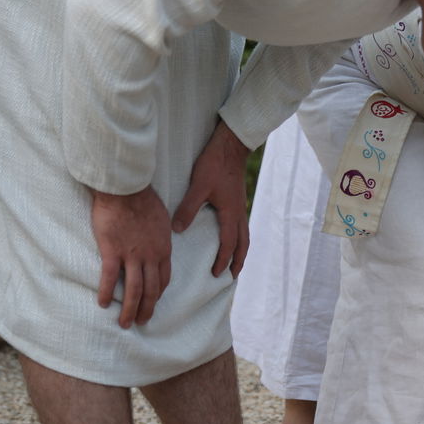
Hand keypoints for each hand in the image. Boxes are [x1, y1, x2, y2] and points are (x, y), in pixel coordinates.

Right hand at [92, 186, 172, 327]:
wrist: (125, 188)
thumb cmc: (144, 199)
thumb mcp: (162, 219)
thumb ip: (161, 234)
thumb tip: (160, 238)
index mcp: (163, 249)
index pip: (164, 278)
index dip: (159, 293)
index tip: (154, 302)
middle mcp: (151, 256)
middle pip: (152, 290)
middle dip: (147, 309)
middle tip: (142, 322)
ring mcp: (132, 255)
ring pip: (134, 290)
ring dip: (130, 309)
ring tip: (125, 323)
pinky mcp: (112, 251)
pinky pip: (109, 277)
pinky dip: (106, 293)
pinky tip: (103, 305)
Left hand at [171, 121, 250, 277]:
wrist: (231, 147)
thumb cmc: (215, 165)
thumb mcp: (199, 186)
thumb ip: (188, 208)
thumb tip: (178, 231)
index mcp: (230, 213)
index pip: (228, 243)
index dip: (223, 259)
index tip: (216, 273)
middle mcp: (238, 213)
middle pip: (243, 243)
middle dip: (238, 261)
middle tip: (233, 275)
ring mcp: (240, 206)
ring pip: (245, 235)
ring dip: (241, 250)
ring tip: (237, 261)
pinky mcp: (238, 200)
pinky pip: (242, 225)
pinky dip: (240, 237)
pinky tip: (232, 236)